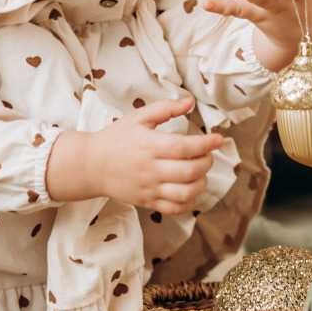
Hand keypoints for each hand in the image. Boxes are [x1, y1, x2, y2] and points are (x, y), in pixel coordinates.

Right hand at [46, 98, 223, 214]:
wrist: (92, 165)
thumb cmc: (116, 138)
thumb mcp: (138, 117)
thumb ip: (165, 108)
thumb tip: (190, 102)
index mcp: (148, 145)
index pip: (183, 147)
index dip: (205, 144)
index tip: (219, 139)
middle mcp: (150, 169)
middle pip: (189, 171)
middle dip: (207, 162)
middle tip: (208, 154)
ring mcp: (149, 188)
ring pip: (186, 193)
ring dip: (201, 182)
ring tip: (200, 171)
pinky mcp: (148, 202)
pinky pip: (175, 208)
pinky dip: (190, 202)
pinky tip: (191, 189)